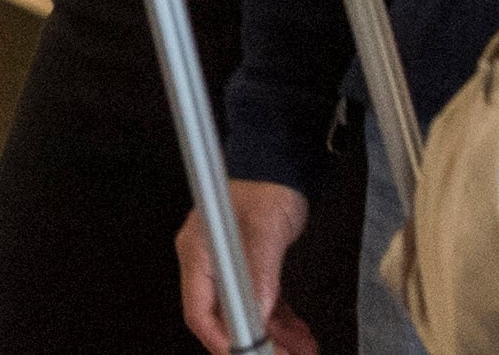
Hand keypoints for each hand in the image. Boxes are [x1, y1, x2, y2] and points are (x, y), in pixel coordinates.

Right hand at [180, 180, 314, 354]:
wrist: (280, 161)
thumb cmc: (266, 184)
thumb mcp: (264, 230)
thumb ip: (260, 274)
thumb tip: (255, 316)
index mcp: (198, 253)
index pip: (200, 312)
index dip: (222, 341)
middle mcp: (208, 264)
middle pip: (222, 319)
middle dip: (253, 344)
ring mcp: (228, 266)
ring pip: (245, 316)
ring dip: (273, 336)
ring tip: (300, 349)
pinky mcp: (248, 267)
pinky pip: (260, 303)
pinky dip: (279, 320)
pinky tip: (299, 333)